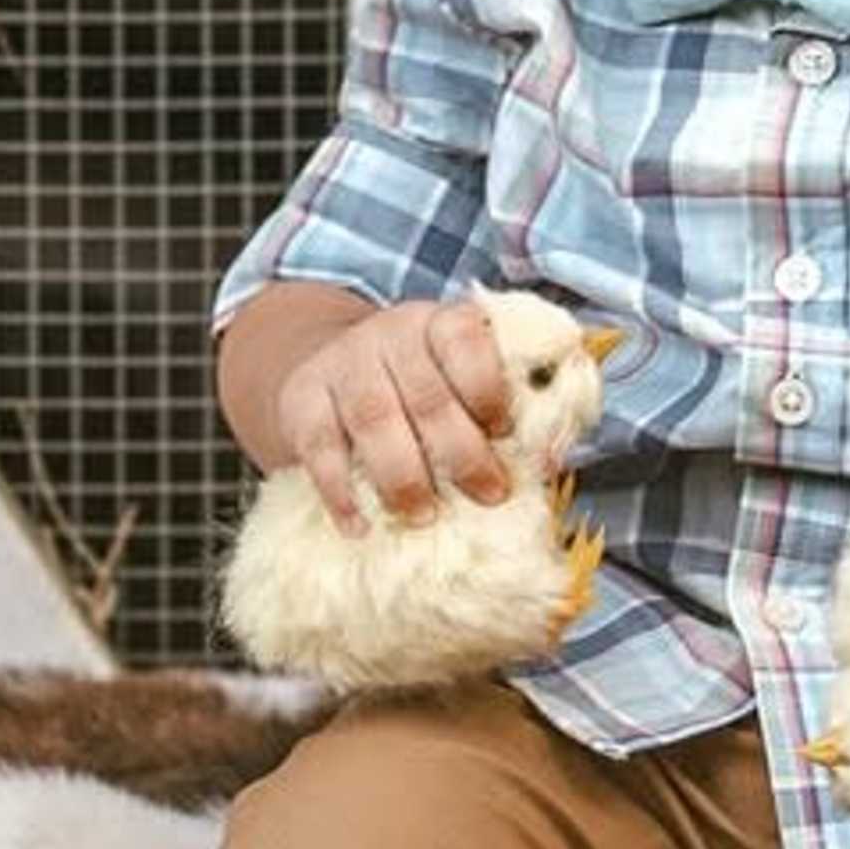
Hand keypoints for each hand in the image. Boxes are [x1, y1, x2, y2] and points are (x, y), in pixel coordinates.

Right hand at [278, 294, 525, 527]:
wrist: (330, 364)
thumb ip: (504, 412)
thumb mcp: (459, 377)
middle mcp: (389, 334)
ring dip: (403, 476)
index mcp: (440, 323)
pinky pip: (319, 447)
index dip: (488, 390)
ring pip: (373, 419)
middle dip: (462, 453)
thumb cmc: (420, 384)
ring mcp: (342, 365)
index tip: (505, 434)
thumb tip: (548, 460)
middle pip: (427, 394)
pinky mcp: (300, 399)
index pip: (465, 341)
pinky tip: (359, 524)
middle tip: (487, 496)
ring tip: (423, 516)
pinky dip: (339, 492)